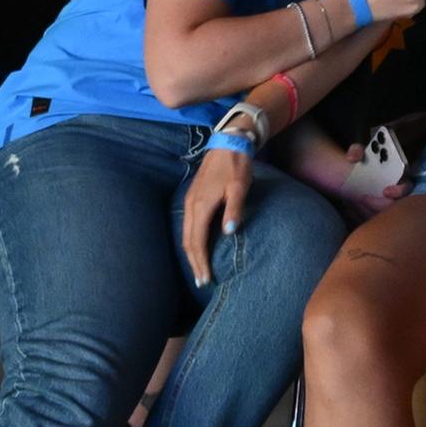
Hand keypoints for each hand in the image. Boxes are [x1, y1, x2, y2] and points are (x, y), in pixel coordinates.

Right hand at [181, 144, 254, 284]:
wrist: (228, 143)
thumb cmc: (236, 166)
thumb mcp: (240, 186)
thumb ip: (234, 209)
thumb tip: (229, 231)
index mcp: (202, 205)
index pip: (198, 241)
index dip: (201, 262)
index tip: (206, 279)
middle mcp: (191, 205)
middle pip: (188, 241)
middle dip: (194, 263)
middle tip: (202, 282)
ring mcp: (190, 201)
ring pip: (185, 234)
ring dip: (191, 254)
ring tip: (198, 270)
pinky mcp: (192, 198)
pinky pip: (187, 226)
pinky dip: (191, 241)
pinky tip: (197, 248)